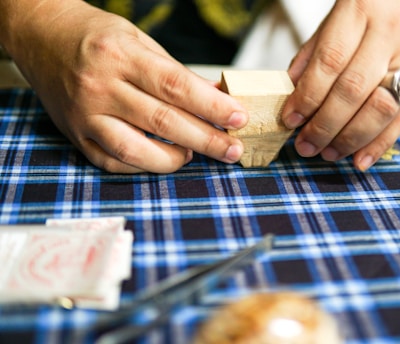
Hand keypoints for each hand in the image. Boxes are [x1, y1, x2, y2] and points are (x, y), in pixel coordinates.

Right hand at [1, 1, 247, 172]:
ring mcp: (85, 114)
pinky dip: (143, 166)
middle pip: (163, 121)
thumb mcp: (138, 40)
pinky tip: (164, 159)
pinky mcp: (76, 134)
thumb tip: (216, 97)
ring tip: (194, 154)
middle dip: (206, 139)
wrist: (41, 36)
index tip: (238, 118)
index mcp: (121, 56)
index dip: (212, 106)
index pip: (176, 86)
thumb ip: (176, 72)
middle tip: (232, 150)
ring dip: (173, 159)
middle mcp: (101, 86)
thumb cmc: (95, 36)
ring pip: (135, 149)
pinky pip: (112, 161)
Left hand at [283, 0, 399, 170]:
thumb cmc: (379, 4)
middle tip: (306, 145)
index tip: (290, 120)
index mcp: (361, 9)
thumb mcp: (342, 13)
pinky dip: (380, 144)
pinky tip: (360, 160)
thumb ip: (316, 50)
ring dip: (350, 139)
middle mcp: (390, 33)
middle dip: (324, 125)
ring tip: (328, 153)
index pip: (329, 62)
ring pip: (380, 109)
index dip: (307, 96)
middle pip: (353, 91)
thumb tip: (290, 90)